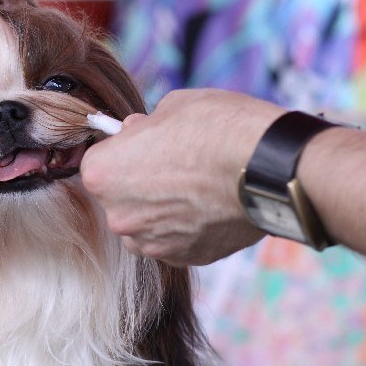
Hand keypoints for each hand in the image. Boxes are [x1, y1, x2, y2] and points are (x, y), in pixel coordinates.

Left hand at [81, 89, 283, 265]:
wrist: (267, 167)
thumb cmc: (217, 129)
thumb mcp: (171, 106)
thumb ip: (145, 127)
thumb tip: (139, 133)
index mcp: (103, 175)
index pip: (98, 163)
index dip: (123, 150)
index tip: (144, 143)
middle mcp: (119, 216)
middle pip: (120, 197)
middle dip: (140, 181)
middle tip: (175, 162)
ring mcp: (151, 243)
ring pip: (145, 223)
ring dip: (161, 208)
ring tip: (196, 186)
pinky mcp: (185, 258)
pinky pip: (174, 240)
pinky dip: (186, 227)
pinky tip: (210, 205)